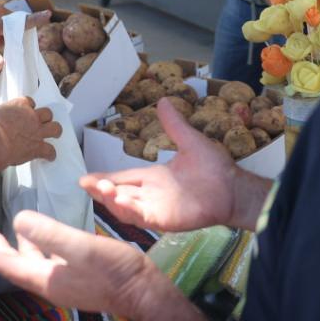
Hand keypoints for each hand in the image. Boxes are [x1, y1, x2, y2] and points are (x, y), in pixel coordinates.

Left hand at [0, 3, 49, 73]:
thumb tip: (1, 67)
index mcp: (1, 20)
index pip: (23, 21)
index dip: (37, 19)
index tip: (49, 14)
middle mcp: (1, 11)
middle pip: (18, 23)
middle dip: (19, 33)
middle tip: (6, 45)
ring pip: (11, 21)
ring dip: (9, 31)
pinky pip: (4, 18)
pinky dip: (4, 27)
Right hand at [0, 96, 62, 166]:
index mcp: (19, 105)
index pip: (29, 101)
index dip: (28, 107)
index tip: (26, 111)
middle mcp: (32, 116)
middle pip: (47, 113)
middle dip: (46, 117)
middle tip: (42, 122)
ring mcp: (37, 132)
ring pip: (55, 128)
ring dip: (55, 131)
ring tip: (54, 134)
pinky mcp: (38, 147)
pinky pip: (50, 151)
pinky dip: (50, 154)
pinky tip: (49, 157)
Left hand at [0, 210, 172, 318]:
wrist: (145, 293)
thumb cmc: (113, 269)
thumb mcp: (79, 247)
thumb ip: (49, 234)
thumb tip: (18, 220)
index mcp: (48, 280)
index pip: (12, 267)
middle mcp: (54, 285)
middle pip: (21, 268)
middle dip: (3, 253)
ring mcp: (69, 286)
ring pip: (37, 266)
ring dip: (23, 251)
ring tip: (16, 235)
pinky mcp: (82, 283)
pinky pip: (53, 266)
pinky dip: (44, 252)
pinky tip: (51, 244)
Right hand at [82, 98, 238, 232]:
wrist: (234, 188)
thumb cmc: (215, 168)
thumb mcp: (189, 141)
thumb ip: (173, 125)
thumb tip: (162, 100)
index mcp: (153, 177)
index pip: (123, 178)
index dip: (104, 178)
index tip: (85, 178)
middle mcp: (151, 195)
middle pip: (118, 194)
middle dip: (101, 190)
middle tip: (85, 184)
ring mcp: (156, 209)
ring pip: (126, 207)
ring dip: (111, 200)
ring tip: (100, 189)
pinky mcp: (165, 220)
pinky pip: (142, 217)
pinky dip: (129, 210)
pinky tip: (120, 201)